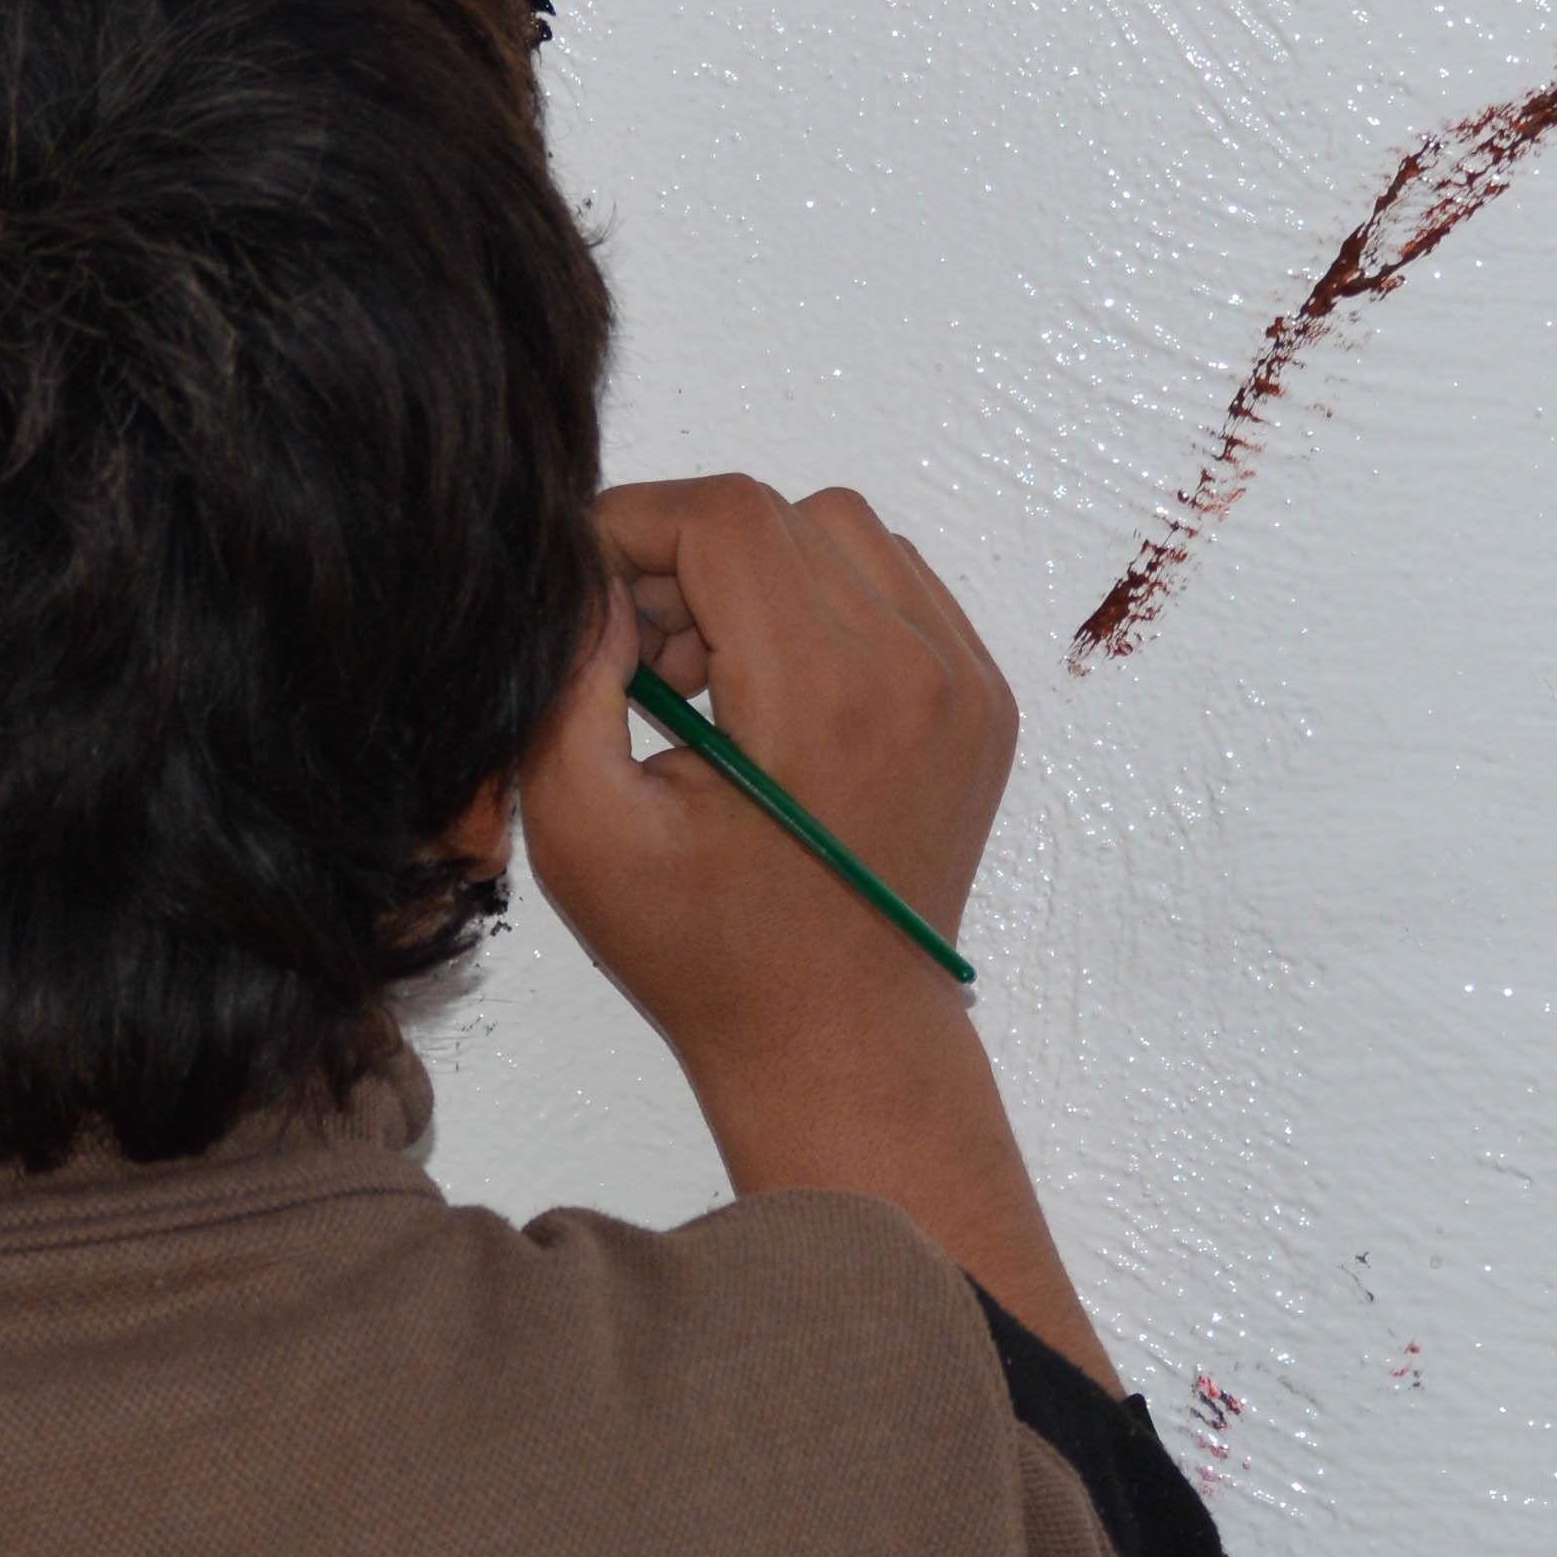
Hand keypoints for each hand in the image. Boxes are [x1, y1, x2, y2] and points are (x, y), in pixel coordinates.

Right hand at [521, 475, 1015, 1075]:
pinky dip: (828, 605)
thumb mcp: (586, 830)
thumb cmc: (707, 953)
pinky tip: (779, 692)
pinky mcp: (986, 703)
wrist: (842, 1038)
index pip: (726, 518)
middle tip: (642, 656)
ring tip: (710, 678)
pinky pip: (900, 587)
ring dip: (762, 574)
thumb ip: (569, 682)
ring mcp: (967, 683)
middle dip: (689, 556)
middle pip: (782, 518)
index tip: (589, 588)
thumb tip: (590, 578)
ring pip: (847, 536)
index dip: (635, 525)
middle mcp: (916, 669)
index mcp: (823, 693)